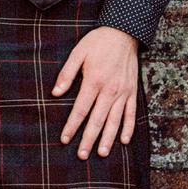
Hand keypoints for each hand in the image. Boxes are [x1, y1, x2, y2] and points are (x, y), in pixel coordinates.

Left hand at [52, 26, 138, 158]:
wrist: (124, 33)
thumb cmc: (98, 42)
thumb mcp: (78, 53)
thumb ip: (67, 74)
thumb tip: (55, 93)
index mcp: (94, 81)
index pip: (80, 110)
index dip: (72, 126)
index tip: (65, 139)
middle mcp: (110, 90)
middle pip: (98, 120)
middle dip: (88, 139)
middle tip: (82, 155)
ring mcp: (123, 92)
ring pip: (115, 121)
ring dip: (108, 139)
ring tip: (102, 153)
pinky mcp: (133, 92)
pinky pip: (131, 114)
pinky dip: (128, 128)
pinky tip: (123, 141)